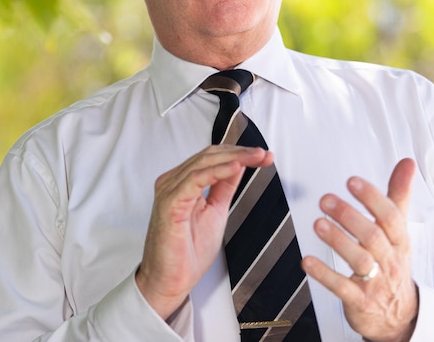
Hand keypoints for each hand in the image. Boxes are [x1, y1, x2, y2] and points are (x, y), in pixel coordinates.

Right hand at [135, 145, 273, 319]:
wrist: (170, 280)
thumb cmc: (187, 252)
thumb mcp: (215, 211)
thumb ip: (223, 187)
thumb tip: (237, 165)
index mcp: (182, 182)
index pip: (211, 158)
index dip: (238, 153)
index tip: (263, 156)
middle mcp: (173, 182)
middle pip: (209, 156)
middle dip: (240, 153)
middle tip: (263, 154)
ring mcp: (169, 191)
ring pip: (203, 164)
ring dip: (233, 158)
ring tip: (255, 157)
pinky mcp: (169, 203)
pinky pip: (194, 181)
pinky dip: (216, 172)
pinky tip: (234, 168)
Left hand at [302, 158, 418, 341]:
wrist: (401, 316)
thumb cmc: (394, 265)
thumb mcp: (399, 231)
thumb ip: (398, 196)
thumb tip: (407, 162)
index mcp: (398, 241)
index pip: (391, 217)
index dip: (372, 198)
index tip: (352, 181)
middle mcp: (389, 260)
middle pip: (373, 237)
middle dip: (350, 216)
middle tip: (326, 199)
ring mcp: (375, 282)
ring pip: (360, 260)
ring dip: (338, 241)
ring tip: (318, 223)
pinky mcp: (359, 301)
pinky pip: (342, 288)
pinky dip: (324, 274)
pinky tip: (307, 261)